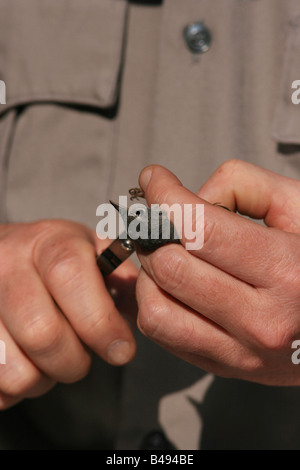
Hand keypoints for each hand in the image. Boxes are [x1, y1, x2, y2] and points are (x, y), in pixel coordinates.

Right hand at [0, 220, 136, 408]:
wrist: (7, 255)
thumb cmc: (60, 261)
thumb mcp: (95, 255)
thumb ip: (123, 280)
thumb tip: (149, 309)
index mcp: (48, 242)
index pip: (70, 277)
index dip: (99, 321)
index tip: (121, 351)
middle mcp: (7, 264)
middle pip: (41, 332)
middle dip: (74, 361)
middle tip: (81, 357)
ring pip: (15, 369)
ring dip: (43, 378)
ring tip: (50, 358)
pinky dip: (17, 389)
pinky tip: (26, 362)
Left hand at [135, 161, 299, 385]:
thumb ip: (244, 185)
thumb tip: (190, 199)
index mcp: (287, 271)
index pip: (198, 229)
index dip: (164, 195)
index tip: (154, 179)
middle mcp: (261, 321)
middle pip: (169, 267)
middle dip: (151, 230)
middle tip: (156, 213)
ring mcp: (241, 353)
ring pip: (155, 309)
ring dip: (148, 271)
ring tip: (164, 251)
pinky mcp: (226, 367)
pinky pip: (163, 334)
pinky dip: (154, 300)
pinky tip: (171, 281)